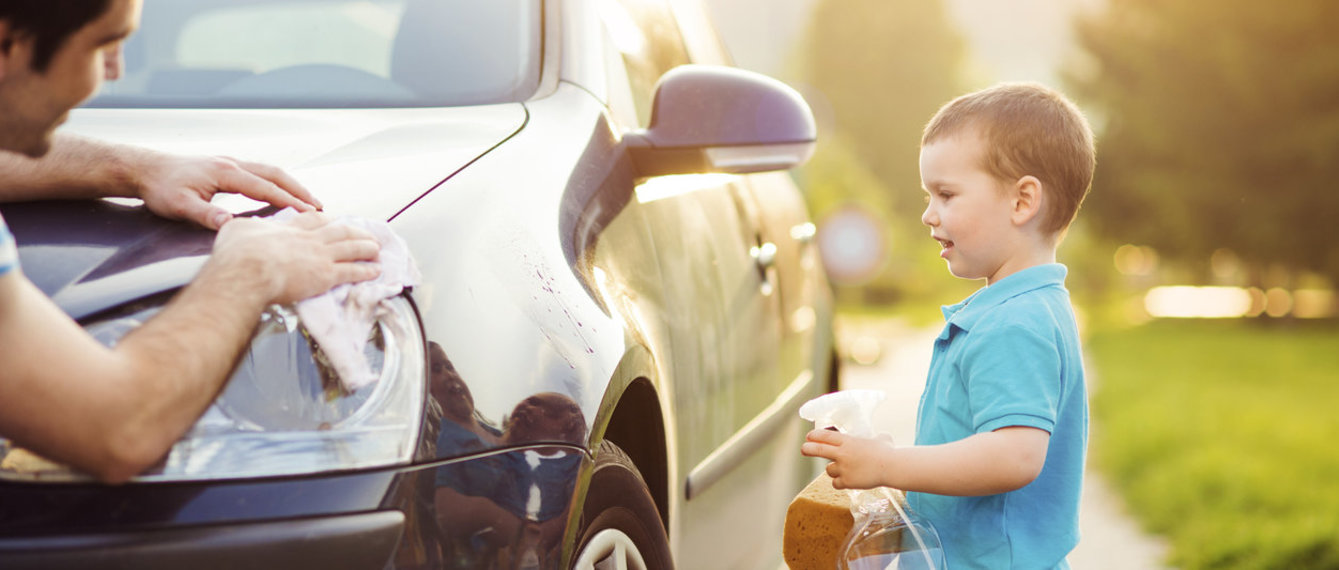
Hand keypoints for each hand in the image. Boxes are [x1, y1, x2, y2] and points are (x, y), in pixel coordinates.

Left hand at [136, 152, 322, 229]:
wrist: (145, 169)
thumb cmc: (161, 188)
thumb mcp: (180, 206)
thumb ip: (206, 215)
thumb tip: (231, 224)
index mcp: (226, 173)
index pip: (266, 188)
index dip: (290, 201)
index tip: (310, 214)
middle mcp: (233, 164)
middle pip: (276, 175)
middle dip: (300, 190)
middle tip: (320, 207)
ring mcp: (230, 163)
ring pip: (270, 171)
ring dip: (291, 185)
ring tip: (308, 201)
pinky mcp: (226, 167)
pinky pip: (260, 173)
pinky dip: (277, 182)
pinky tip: (282, 193)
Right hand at [210, 212, 379, 303]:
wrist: (247, 271)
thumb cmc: (238, 254)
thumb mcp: (237, 230)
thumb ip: (246, 227)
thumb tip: (239, 226)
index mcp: (288, 229)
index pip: (312, 219)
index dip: (325, 219)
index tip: (332, 220)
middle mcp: (308, 239)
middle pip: (339, 231)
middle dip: (355, 231)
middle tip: (365, 234)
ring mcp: (320, 256)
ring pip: (351, 247)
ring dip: (366, 247)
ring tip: (376, 248)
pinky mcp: (326, 275)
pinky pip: (352, 271)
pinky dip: (366, 270)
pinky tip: (375, 270)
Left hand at [801, 429, 896, 489]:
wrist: (891, 467)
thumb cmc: (888, 452)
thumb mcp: (881, 439)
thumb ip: (877, 439)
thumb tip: (883, 438)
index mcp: (848, 441)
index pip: (826, 436)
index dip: (815, 436)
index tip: (809, 436)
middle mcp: (843, 453)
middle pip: (819, 450)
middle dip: (808, 449)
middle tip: (803, 449)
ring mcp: (843, 468)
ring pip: (829, 470)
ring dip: (834, 470)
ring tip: (847, 470)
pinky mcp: (847, 481)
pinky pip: (836, 483)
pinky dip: (840, 483)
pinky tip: (849, 481)